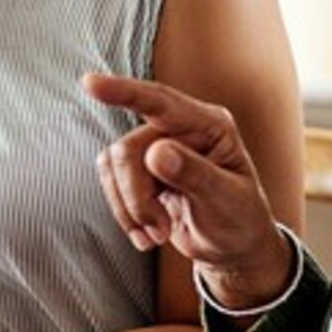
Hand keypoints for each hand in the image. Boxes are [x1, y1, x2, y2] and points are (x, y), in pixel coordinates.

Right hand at [83, 73, 295, 309]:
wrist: (232, 248)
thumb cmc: (240, 221)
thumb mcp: (226, 200)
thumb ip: (194, 174)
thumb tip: (156, 153)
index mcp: (209, 125)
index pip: (161, 103)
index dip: (125, 92)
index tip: (90, 83)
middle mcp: (180, 129)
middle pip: (128, 150)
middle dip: (136, 197)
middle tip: (160, 230)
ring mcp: (157, 147)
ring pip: (114, 166)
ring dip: (130, 208)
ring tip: (158, 233)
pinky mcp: (141, 169)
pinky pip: (111, 181)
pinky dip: (124, 213)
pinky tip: (146, 234)